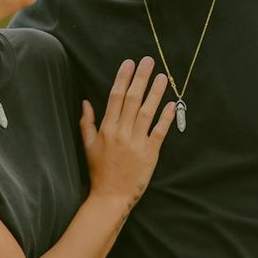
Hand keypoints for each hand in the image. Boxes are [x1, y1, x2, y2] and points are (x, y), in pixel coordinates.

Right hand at [80, 57, 174, 206]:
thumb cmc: (99, 171)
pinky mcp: (150, 153)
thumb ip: (87, 122)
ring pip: (147, 112)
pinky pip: (159, 132)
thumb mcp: (88, 145)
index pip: (116, 97)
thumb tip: (85, 102)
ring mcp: (136, 142)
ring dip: (155, 93)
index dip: (123, 78)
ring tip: (162, 77)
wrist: (110, 196)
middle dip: (141, 78)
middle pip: (133, 100)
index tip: (129, 63)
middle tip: (148, 61)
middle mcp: (122, 132)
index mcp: (107, 128)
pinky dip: (165, 118)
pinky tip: (171, 104)